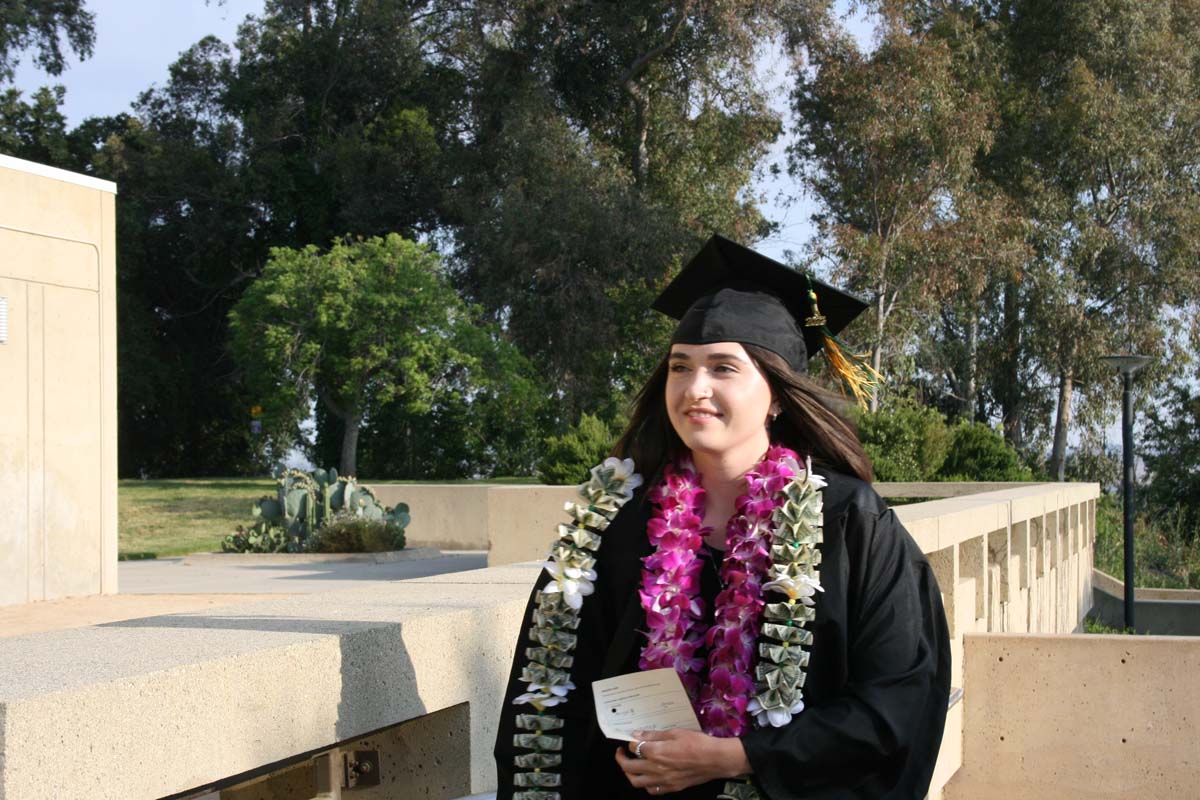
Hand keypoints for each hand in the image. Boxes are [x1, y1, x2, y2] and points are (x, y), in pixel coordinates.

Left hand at [614, 728, 750, 793]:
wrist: (715, 759)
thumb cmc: (698, 743)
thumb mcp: (675, 732)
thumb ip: (654, 735)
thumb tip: (637, 734)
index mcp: (656, 752)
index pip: (634, 747)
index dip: (631, 742)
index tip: (632, 738)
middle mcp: (657, 768)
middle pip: (629, 767)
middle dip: (621, 759)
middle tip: (621, 753)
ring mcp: (664, 780)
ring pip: (636, 782)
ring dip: (629, 774)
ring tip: (630, 766)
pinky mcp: (672, 787)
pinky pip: (652, 790)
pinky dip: (645, 784)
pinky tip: (648, 777)